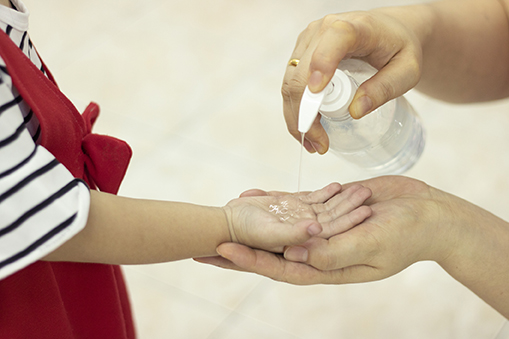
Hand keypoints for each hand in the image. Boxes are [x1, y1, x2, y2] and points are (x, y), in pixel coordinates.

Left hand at [198, 176, 455, 283]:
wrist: (427, 215)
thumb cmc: (406, 236)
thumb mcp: (371, 246)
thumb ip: (332, 252)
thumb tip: (292, 255)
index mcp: (328, 267)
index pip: (280, 268)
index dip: (250, 259)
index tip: (221, 249)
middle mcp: (319, 250)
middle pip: (271, 250)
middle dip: (240, 246)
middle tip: (205, 242)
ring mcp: (322, 228)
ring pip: (279, 225)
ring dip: (252, 222)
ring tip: (224, 213)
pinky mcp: (328, 207)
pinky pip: (295, 203)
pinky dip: (275, 199)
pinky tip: (255, 193)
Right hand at [283, 10, 423, 153]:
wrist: (390, 31)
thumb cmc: (400, 48)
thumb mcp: (407, 70)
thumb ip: (385, 88)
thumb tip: (355, 111)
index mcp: (354, 27)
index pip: (333, 41)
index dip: (321, 66)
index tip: (317, 95)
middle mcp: (323, 30)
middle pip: (301, 74)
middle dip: (305, 113)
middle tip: (320, 144)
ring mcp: (308, 42)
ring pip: (290, 83)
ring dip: (297, 117)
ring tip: (315, 143)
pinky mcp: (301, 54)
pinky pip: (290, 85)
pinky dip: (296, 111)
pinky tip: (308, 130)